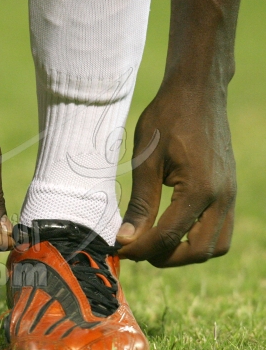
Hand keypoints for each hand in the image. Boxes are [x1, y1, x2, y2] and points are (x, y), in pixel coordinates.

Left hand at [117, 84, 236, 266]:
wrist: (198, 92)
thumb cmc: (167, 119)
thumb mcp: (146, 161)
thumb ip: (139, 204)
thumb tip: (126, 238)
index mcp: (199, 189)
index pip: (168, 236)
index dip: (141, 249)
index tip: (120, 249)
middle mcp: (222, 197)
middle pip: (198, 251)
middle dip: (165, 257)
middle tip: (137, 249)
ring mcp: (230, 194)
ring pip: (215, 246)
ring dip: (185, 252)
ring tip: (154, 242)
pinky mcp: (229, 190)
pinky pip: (220, 230)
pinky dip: (198, 238)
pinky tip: (173, 228)